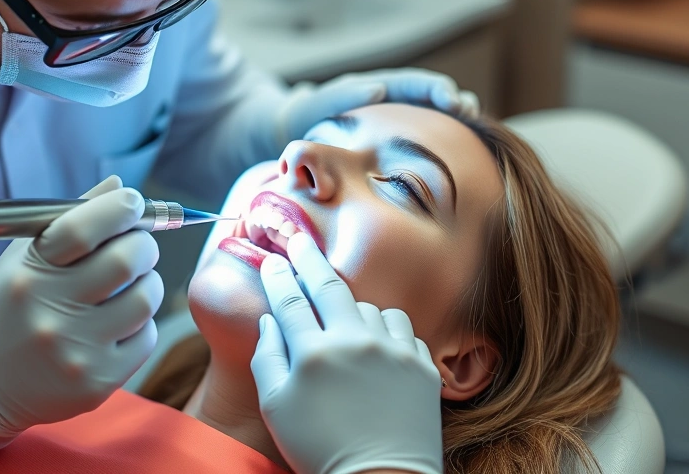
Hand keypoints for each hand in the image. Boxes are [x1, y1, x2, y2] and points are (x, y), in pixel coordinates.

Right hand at [0, 175, 163, 431]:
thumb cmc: (16, 307)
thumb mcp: (26, 258)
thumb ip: (73, 219)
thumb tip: (120, 187)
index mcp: (29, 274)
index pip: (82, 228)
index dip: (120, 208)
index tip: (133, 203)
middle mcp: (48, 312)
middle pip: (126, 260)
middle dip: (142, 245)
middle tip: (136, 247)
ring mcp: (74, 350)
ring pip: (145, 298)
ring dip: (146, 283)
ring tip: (128, 286)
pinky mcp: (97, 381)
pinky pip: (146, 336)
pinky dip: (140, 323)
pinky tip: (116, 324)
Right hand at [251, 233, 443, 473]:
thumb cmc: (320, 450)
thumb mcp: (276, 408)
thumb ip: (268, 357)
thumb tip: (271, 319)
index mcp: (313, 353)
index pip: (289, 299)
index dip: (278, 276)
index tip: (272, 260)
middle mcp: (355, 342)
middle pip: (329, 285)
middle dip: (309, 259)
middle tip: (299, 239)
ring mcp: (393, 350)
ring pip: (370, 307)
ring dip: (353, 309)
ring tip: (344, 327)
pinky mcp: (421, 365)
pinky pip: (402, 330)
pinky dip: (387, 332)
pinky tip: (377, 347)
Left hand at [274, 67, 480, 149]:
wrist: (288, 132)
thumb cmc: (304, 117)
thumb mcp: (317, 104)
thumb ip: (343, 95)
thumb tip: (377, 89)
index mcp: (375, 88)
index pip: (413, 83)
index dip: (437, 90)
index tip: (456, 101)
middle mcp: (389, 100)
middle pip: (429, 97)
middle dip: (454, 102)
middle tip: (472, 115)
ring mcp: (392, 120)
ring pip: (429, 118)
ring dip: (450, 125)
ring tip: (474, 137)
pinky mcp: (391, 142)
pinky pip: (420, 139)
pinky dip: (437, 146)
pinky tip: (454, 164)